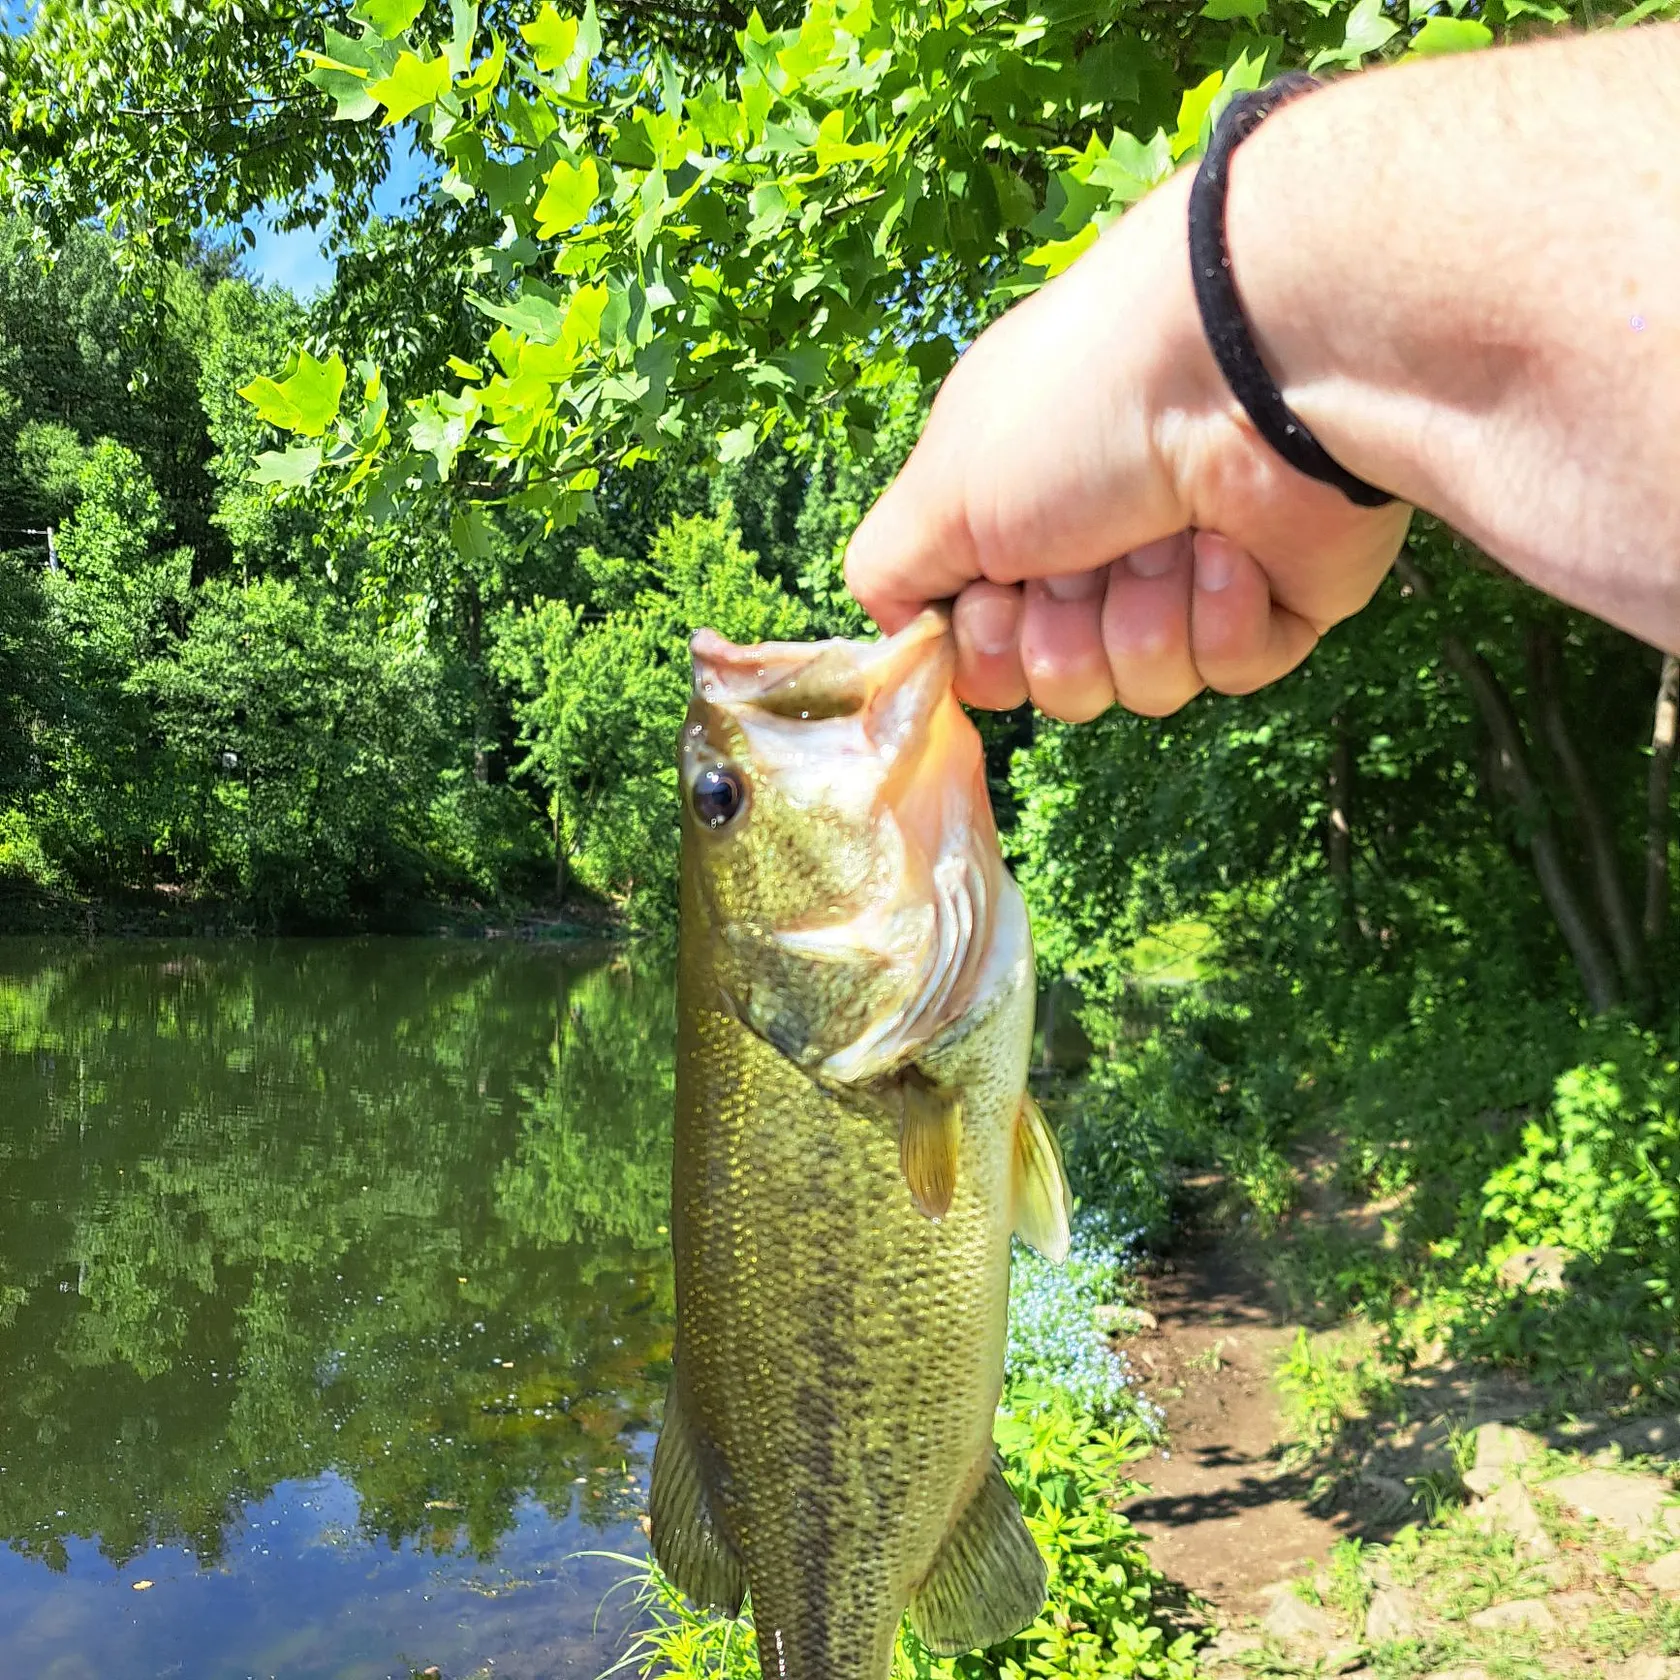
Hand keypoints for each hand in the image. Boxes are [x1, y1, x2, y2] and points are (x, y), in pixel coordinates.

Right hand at [843, 168, 1412, 718]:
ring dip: (1143, 619)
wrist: (1245, 366)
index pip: (984, 652)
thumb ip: (889, 571)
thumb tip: (904, 633)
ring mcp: (1190, 578)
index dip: (984, 650)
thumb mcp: (937, 491)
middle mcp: (1099, 552)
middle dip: (1065, 636)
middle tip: (1084, 562)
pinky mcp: (1277, 601)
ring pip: (1143, 687)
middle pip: (1059, 683)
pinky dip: (1219, 618)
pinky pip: (1230, 670)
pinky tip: (1227, 549)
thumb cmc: (1076, 409)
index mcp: (1019, 521)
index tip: (996, 599)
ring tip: (1166, 538)